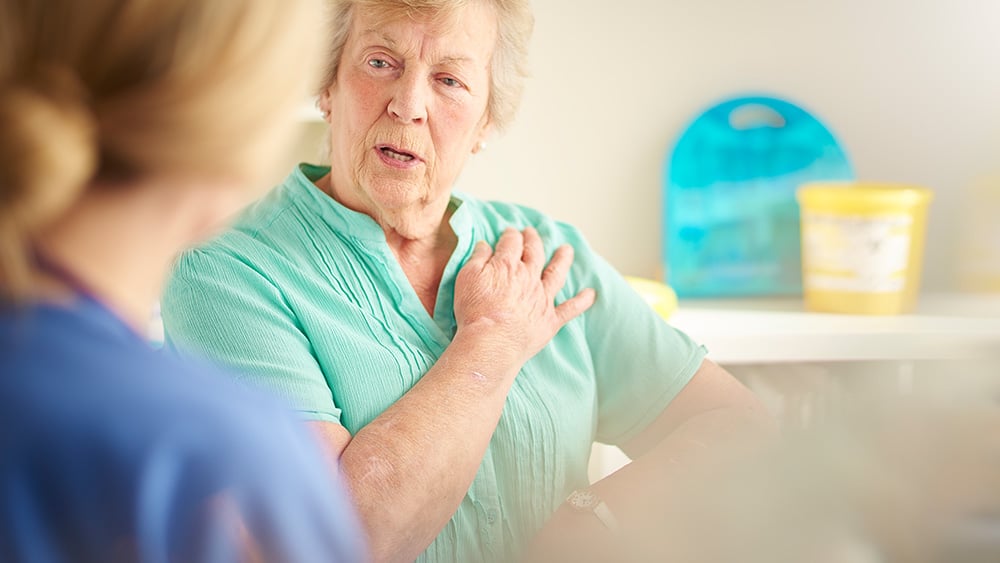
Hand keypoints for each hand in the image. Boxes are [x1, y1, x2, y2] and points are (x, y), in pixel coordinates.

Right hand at [454, 227, 594, 363]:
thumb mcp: (467, 278)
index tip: (510, 232)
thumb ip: (478, 258)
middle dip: (533, 240)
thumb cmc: (475, 311)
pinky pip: (570, 308)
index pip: (512, 243)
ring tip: (567, 250)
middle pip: (534, 252)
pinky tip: (590, 294)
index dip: (511, 235)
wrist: (492, 342)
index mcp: (507, 265)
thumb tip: (485, 244)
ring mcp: (542, 298)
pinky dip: (582, 301)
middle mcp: (529, 277)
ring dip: (562, 260)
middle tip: (532, 233)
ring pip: (556, 273)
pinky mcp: (550, 319)